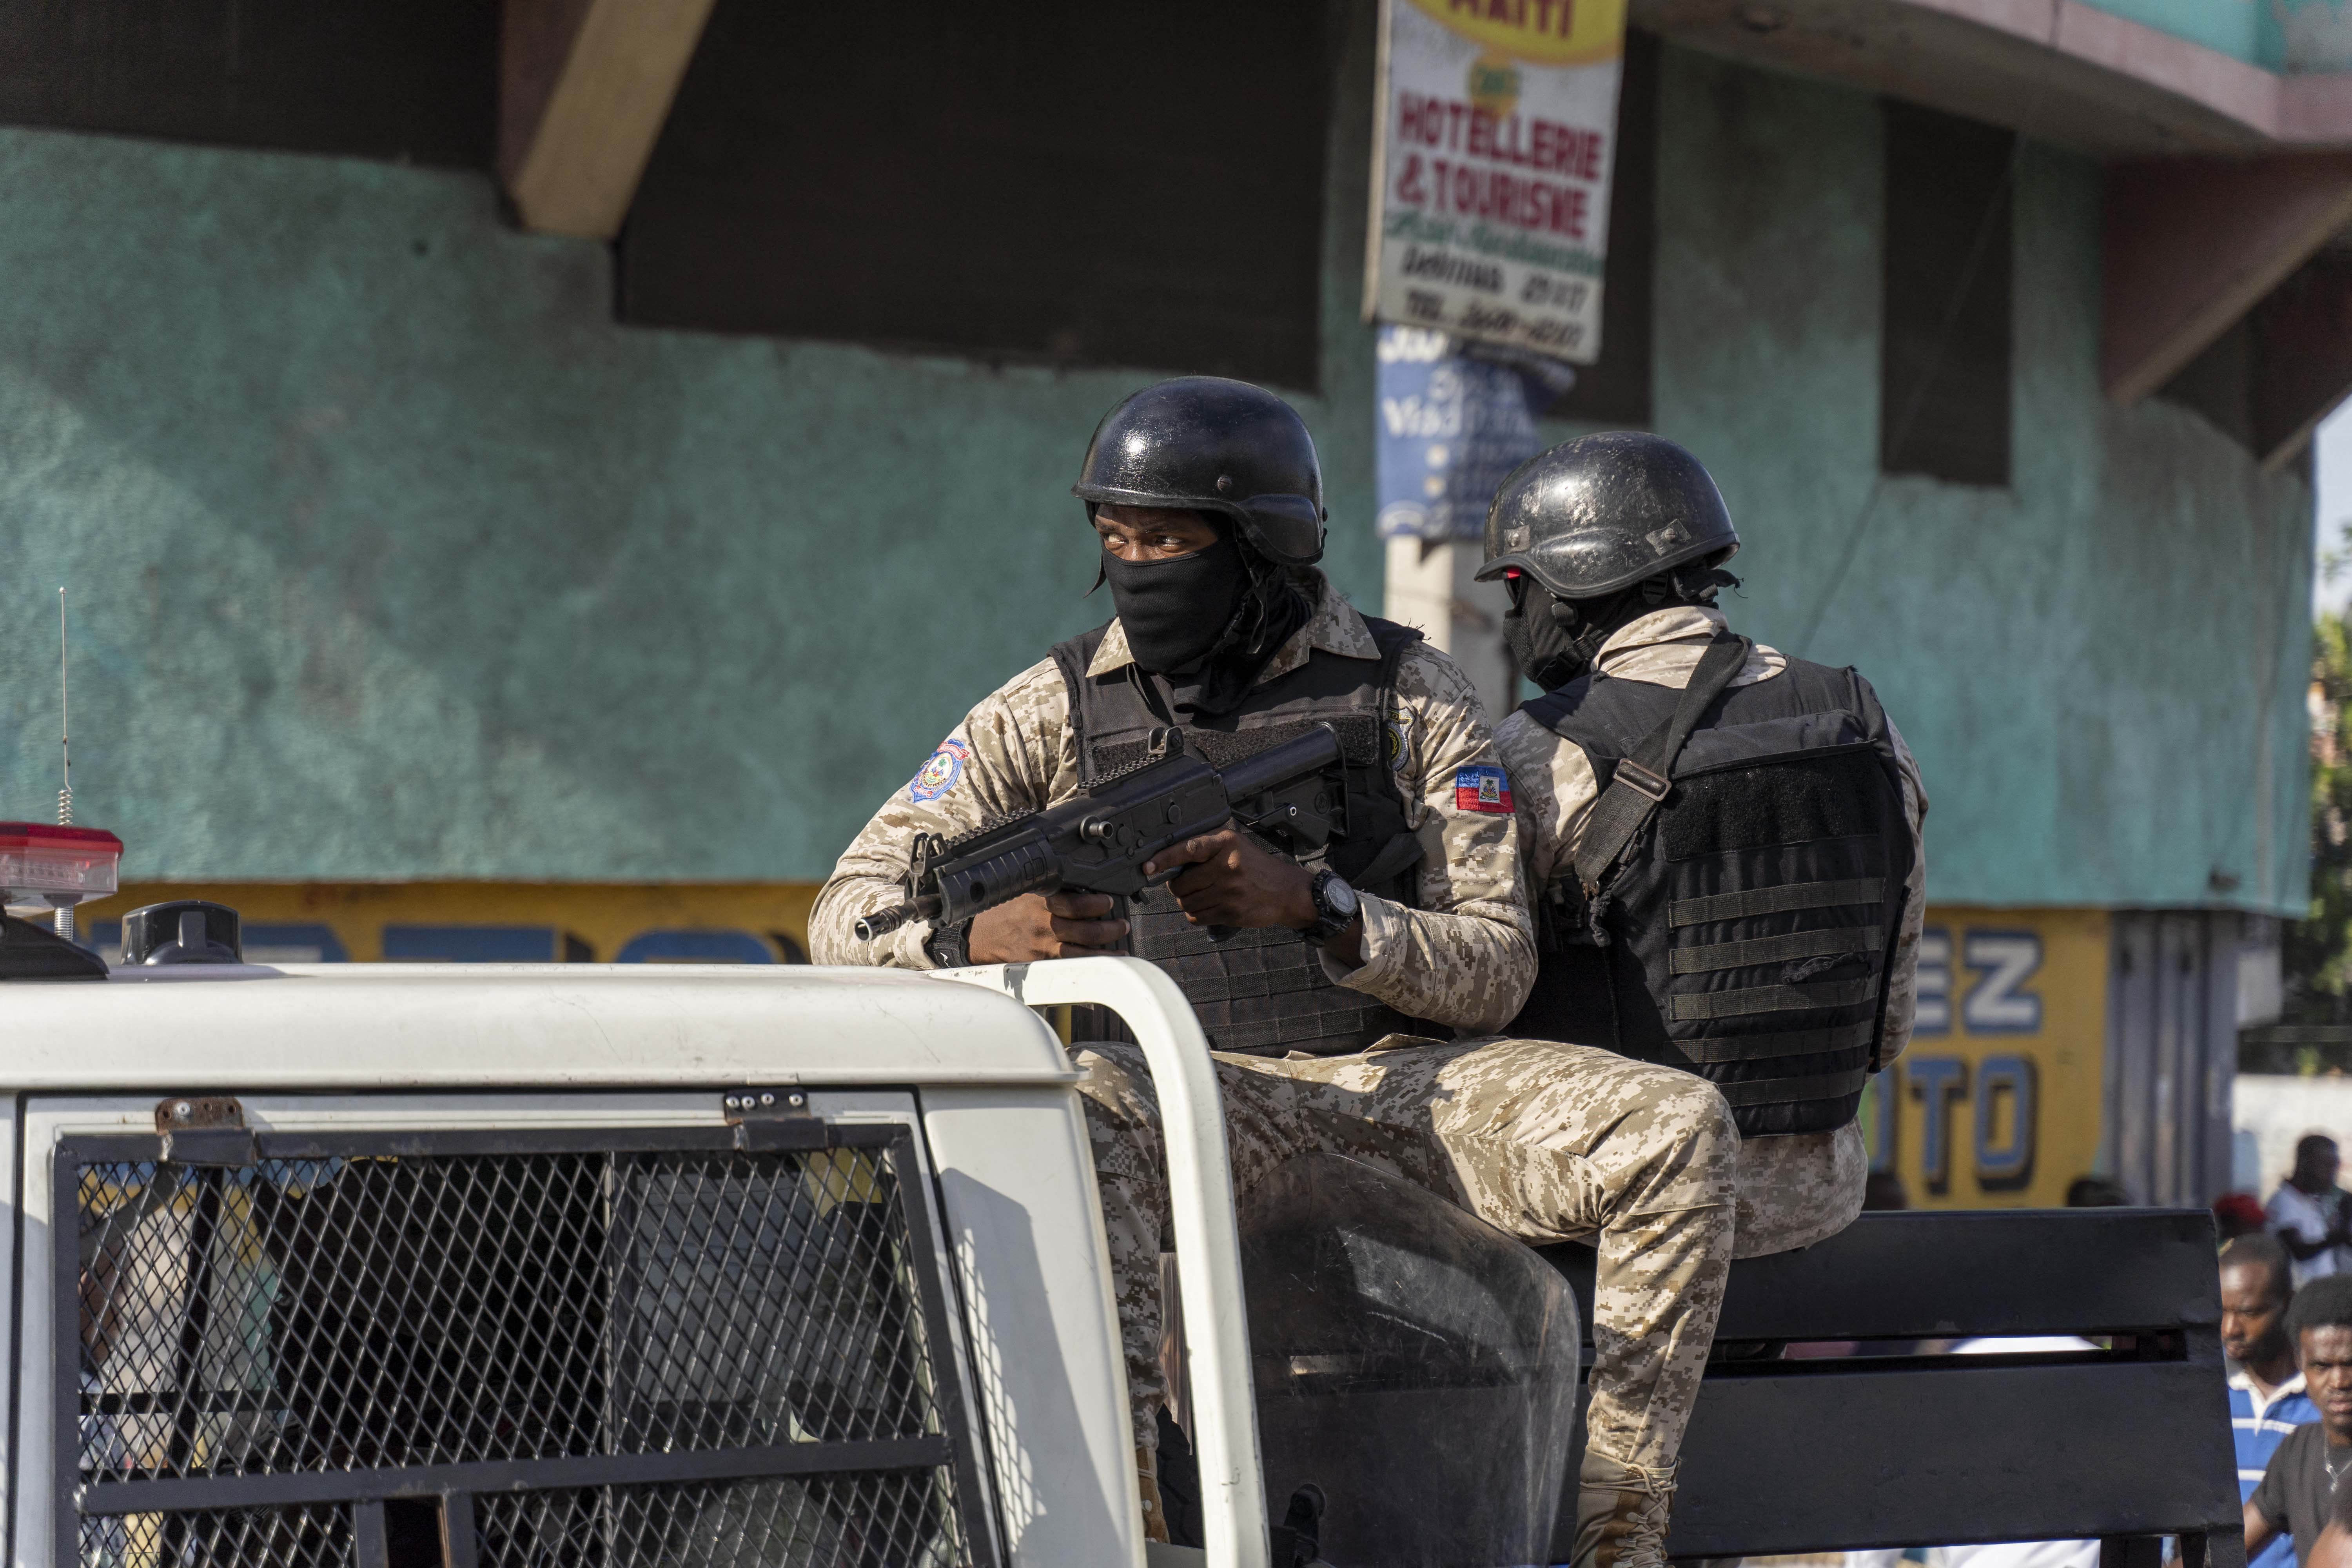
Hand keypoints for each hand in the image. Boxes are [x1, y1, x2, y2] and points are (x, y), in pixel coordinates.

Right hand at [967, 890, 1129, 963]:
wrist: (981, 936)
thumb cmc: (1007, 911)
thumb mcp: (1027, 892)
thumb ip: (1053, 891)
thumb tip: (1084, 887)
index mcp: (1039, 904)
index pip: (1074, 904)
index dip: (1096, 904)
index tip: (1108, 901)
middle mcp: (1042, 926)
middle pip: (1084, 930)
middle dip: (1109, 928)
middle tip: (1122, 924)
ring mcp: (1041, 948)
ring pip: (1081, 953)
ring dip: (1106, 950)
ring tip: (1121, 945)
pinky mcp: (1040, 964)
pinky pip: (1069, 967)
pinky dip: (1090, 966)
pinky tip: (1104, 964)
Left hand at [1141, 824, 1317, 932]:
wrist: (1287, 892)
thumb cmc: (1257, 867)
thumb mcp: (1236, 846)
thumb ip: (1207, 850)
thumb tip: (1169, 863)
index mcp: (1226, 844)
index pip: (1188, 849)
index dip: (1164, 858)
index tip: (1148, 866)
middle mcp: (1227, 866)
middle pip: (1182, 883)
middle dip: (1179, 886)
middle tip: (1190, 883)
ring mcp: (1229, 892)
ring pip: (1187, 902)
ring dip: (1188, 901)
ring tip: (1203, 894)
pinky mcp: (1231, 913)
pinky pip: (1197, 917)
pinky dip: (1197, 914)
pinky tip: (1209, 906)